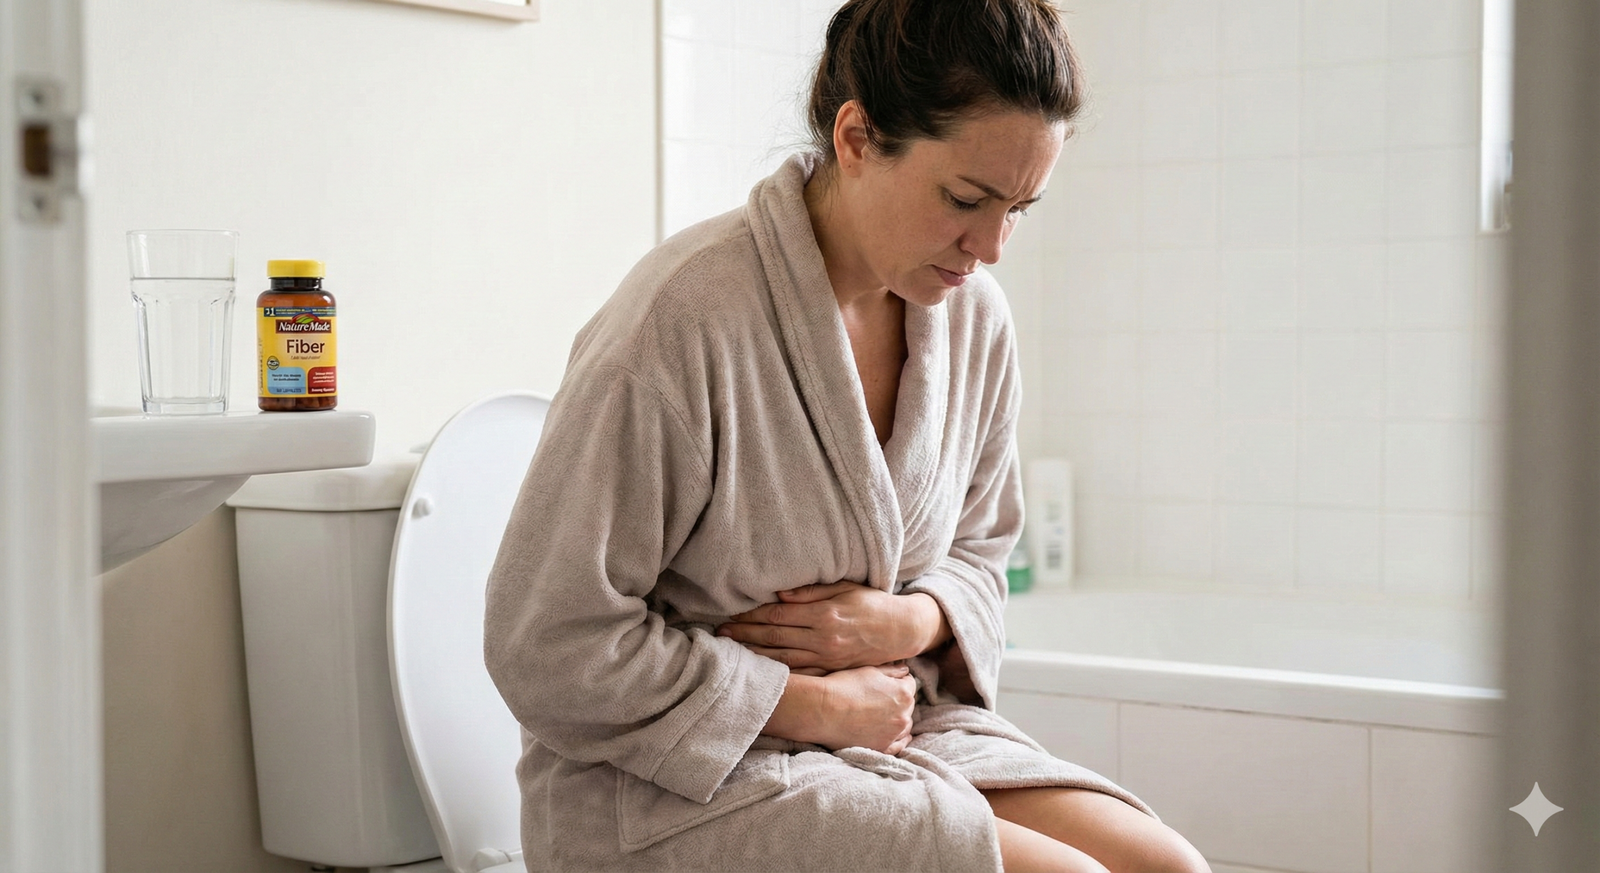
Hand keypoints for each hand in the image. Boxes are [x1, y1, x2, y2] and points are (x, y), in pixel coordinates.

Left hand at [717, 581, 950, 670]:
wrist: (902, 630)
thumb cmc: (873, 603)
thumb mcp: (846, 588)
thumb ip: (811, 592)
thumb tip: (779, 592)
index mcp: (824, 615)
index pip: (779, 615)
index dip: (753, 616)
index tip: (732, 615)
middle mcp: (823, 638)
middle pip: (775, 638)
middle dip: (746, 635)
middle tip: (721, 635)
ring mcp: (826, 657)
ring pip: (783, 658)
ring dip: (755, 655)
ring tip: (732, 653)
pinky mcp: (831, 669)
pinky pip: (800, 673)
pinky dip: (778, 672)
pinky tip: (762, 672)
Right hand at [762, 664, 916, 753]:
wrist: (823, 710)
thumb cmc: (844, 686)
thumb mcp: (869, 671)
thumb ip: (892, 671)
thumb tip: (905, 670)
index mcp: (903, 693)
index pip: (910, 684)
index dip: (897, 682)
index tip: (886, 684)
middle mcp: (903, 715)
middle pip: (908, 705)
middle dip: (898, 701)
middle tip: (881, 699)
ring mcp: (893, 734)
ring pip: (904, 725)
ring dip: (899, 719)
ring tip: (884, 716)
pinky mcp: (882, 748)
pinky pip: (898, 745)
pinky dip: (899, 739)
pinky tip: (901, 737)